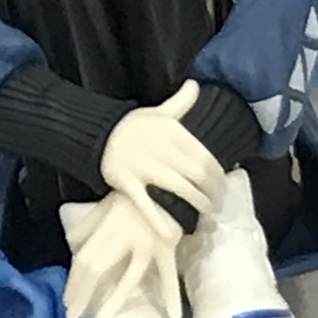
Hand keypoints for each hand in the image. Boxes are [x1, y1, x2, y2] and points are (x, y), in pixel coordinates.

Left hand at [62, 191, 183, 317]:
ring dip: (114, 299)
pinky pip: (168, 274)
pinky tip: (173, 315)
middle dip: (82, 293)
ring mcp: (146, 245)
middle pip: (97, 268)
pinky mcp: (167, 249)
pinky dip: (172, 294)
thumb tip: (70, 242)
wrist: (168, 183)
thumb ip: (89, 224)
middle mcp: (122, 238)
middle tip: (73, 315)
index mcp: (106, 228)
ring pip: (129, 276)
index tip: (66, 301)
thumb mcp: (107, 205)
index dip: (74, 281)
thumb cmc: (136, 194)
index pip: (84, 259)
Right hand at [98, 80, 225, 239]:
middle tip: (217, 205)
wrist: (95, 133)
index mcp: (172, 133)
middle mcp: (161, 149)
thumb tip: (196, 84)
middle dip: (212, 193)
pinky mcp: (126, 183)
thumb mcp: (157, 111)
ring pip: (179, 189)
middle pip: (197, 175)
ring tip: (203, 215)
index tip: (223, 188)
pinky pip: (145, 204)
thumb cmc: (131, 125)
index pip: (206, 157)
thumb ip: (180, 101)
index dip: (219, 177)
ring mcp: (143, 168)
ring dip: (195, 204)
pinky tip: (170, 232)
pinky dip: (158, 219)